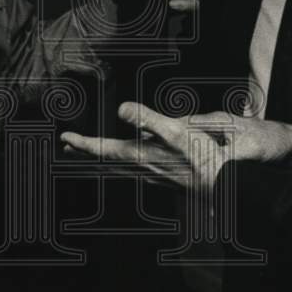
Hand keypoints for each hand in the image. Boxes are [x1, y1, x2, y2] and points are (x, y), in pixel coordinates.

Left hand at [61, 101, 291, 191]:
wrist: (226, 182)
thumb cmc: (205, 156)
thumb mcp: (178, 130)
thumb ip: (148, 119)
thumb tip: (122, 109)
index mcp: (141, 156)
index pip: (104, 150)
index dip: (84, 144)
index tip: (65, 138)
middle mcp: (143, 168)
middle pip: (106, 161)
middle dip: (87, 152)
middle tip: (68, 145)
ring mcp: (152, 175)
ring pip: (119, 167)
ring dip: (101, 158)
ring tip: (87, 152)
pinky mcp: (163, 177)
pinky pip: (133, 170)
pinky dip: (120, 163)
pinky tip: (126, 162)